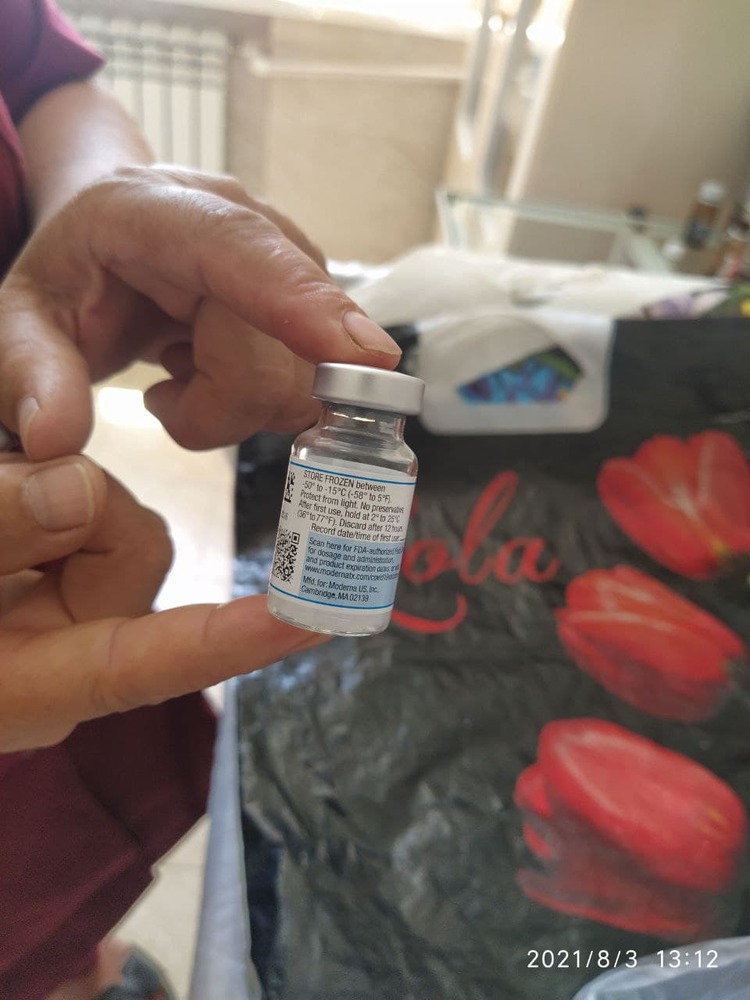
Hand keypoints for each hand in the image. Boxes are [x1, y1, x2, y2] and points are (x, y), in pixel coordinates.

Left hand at [0, 165, 399, 459]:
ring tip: (182, 369)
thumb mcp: (26, 318)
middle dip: (219, 407)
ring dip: (237, 406)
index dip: (302, 304)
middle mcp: (241, 222)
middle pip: (275, 358)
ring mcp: (287, 258)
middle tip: (161, 393)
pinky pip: (309, 380)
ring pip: (302, 381)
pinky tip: (214, 364)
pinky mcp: (312, 293)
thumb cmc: (74, 273)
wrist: (115, 238)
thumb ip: (31, 373)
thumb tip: (53, 441)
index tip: (363, 356)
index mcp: (157, 211)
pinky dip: (258, 398)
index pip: (241, 251)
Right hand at [0, 452, 322, 750]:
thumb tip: (77, 490)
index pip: (154, 660)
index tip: (313, 621)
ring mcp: (58, 611)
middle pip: (131, 543)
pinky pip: (72, 508)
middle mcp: (67, 651)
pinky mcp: (49, 575)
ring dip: (40, 489)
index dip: (235, 640)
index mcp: (37, 683)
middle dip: (68, 500)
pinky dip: (34, 491)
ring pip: (103, 513)